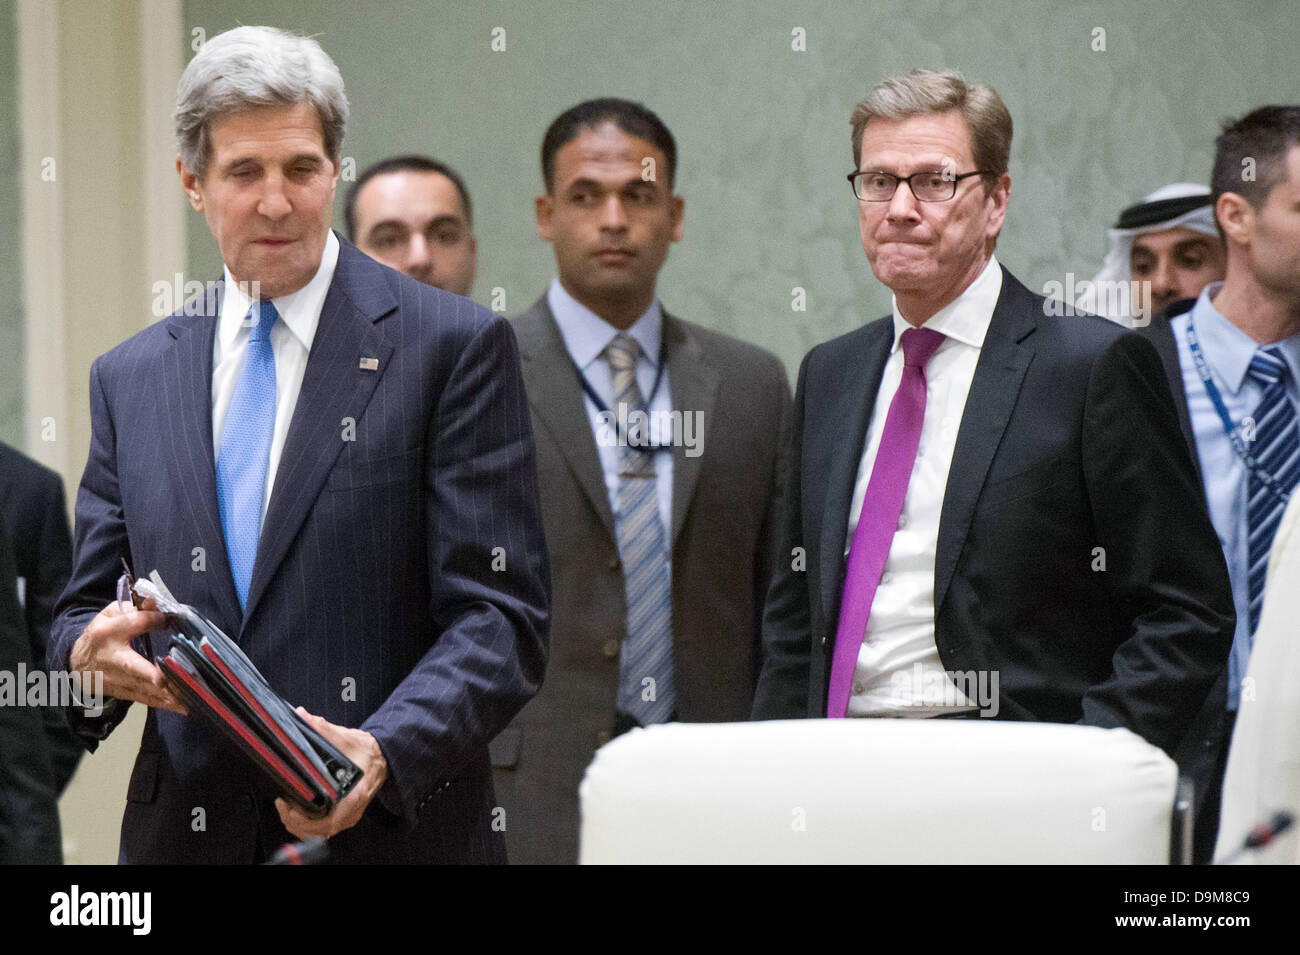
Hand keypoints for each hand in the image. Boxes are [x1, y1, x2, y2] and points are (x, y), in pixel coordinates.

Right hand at [68, 598, 185, 713]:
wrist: (78, 662)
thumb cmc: (102, 634)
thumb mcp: (111, 615)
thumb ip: (134, 608)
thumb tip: (155, 602)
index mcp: (108, 632)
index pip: (134, 624)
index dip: (155, 620)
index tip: (170, 619)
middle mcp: (112, 658)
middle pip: (135, 666)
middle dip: (155, 675)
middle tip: (176, 679)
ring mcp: (116, 679)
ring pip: (143, 688)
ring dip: (167, 694)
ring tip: (190, 696)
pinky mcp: (122, 692)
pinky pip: (145, 699)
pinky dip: (164, 703)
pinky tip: (183, 706)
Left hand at [275, 707, 388, 840]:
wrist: (381, 758)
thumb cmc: (366, 751)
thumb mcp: (345, 738)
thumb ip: (322, 728)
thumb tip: (302, 716)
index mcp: (355, 795)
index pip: (328, 821)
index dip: (304, 819)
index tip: (289, 805)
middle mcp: (352, 811)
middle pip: (319, 831)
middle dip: (295, 820)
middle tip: (282, 802)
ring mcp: (348, 816)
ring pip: (318, 833)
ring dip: (298, 824)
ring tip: (286, 806)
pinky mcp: (343, 817)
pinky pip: (321, 829)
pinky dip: (305, 824)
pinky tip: (296, 811)